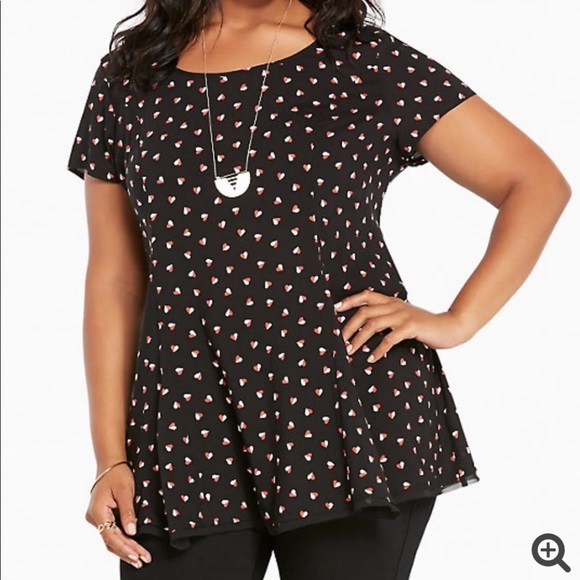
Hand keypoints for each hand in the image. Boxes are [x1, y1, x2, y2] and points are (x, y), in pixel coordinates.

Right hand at [85, 462, 151, 568]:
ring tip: (139, 559)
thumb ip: (128, 512)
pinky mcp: (101, 517)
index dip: (125, 547)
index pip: (111, 536)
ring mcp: (96, 518)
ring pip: (110, 539)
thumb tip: (132, 532)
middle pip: (111, 540)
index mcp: (98, 512)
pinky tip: (131, 548)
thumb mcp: (126, 491)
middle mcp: (94, 518)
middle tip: (142, 561)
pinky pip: (111, 532)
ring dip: (124, 549)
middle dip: (127, 551)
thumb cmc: (118, 474)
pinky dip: (121, 541)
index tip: (138, 555)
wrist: (110, 464)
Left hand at [334, 289, 473, 360]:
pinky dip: (378, 349)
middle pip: (364, 311)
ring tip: (350, 350)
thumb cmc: (423, 326)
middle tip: (340, 340)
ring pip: (373, 324)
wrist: (449, 327)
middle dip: (348, 326)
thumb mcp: (403, 317)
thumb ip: (388, 318)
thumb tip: (366, 327)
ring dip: (359, 338)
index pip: (366, 296)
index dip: (349, 300)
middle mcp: (395, 306)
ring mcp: (403, 315)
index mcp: (392, 301)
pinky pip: (390, 338)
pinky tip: (372, 358)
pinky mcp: (411, 327)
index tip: (335, 309)